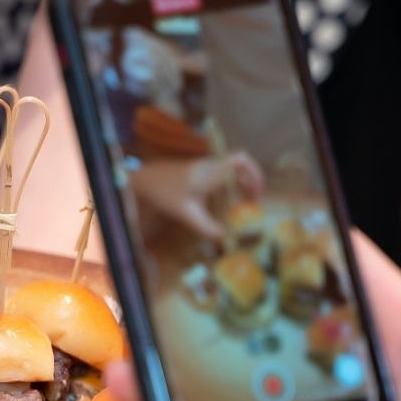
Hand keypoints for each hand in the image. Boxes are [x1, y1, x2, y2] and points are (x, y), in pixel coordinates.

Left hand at [127, 152, 263, 241]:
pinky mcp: (198, 171)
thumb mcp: (187, 215)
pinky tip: (225, 202)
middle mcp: (210, 165)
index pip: (240, 160)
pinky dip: (228, 184)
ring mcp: (204, 166)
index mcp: (211, 172)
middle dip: (251, 181)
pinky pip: (221, 173)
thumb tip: (227, 239)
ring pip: (231, 168)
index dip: (255, 173)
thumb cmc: (164, 194)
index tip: (257, 193)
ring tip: (243, 203)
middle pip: (240, 164)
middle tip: (253, 201)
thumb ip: (208, 228)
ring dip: (240, 183)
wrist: (143, 179)